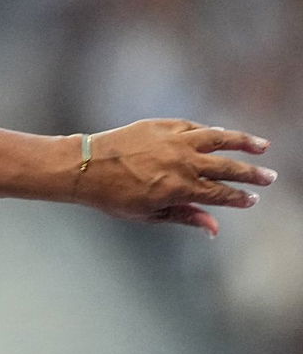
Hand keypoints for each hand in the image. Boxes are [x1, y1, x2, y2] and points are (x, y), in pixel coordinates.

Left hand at [78, 119, 274, 235]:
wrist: (84, 166)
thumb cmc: (112, 196)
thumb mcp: (148, 214)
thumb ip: (185, 216)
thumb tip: (215, 228)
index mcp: (179, 188)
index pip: (220, 194)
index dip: (239, 198)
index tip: (252, 199)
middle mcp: (182, 163)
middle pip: (227, 168)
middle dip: (251, 174)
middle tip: (269, 177)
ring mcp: (173, 141)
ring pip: (218, 138)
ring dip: (243, 142)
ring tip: (262, 146)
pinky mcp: (162, 125)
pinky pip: (193, 127)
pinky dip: (210, 131)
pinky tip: (221, 134)